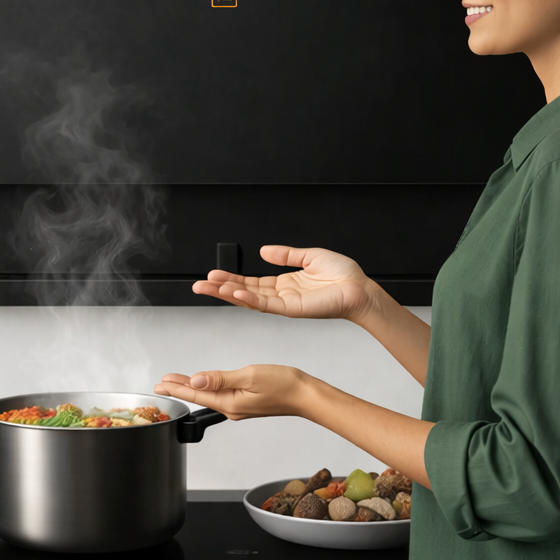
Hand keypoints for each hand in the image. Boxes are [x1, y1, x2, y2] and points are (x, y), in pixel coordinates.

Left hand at [156, 365, 433, 488]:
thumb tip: (196, 380)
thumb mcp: (249, 376)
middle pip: (201, 397)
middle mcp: (233, 408)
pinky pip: (222, 395)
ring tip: (179, 382)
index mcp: (230, 403)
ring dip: (194, 388)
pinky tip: (208, 384)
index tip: (161, 383)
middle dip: (180, 389)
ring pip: (210, 396)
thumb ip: (220, 379)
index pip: (196, 395)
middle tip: (162, 383)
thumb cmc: (285, 385)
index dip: (176, 388)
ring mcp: (241, 406)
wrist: (308, 395)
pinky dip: (210, 389)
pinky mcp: (248, 403)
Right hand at [192, 245, 376, 320]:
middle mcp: (282, 295)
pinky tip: (236, 292)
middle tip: (199, 284)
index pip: (251, 281)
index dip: (231, 278)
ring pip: (250, 299)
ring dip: (229, 293)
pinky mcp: (293, 309)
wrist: (360, 288)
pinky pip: (267, 304)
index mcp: (285, 283)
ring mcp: (285, 303)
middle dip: (221, 288)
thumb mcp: (310, 256)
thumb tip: (264, 250)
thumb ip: (286, 254)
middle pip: (245, 291)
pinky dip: (250, 298)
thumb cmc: (343, 275)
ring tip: (210, 287)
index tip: (213, 274)